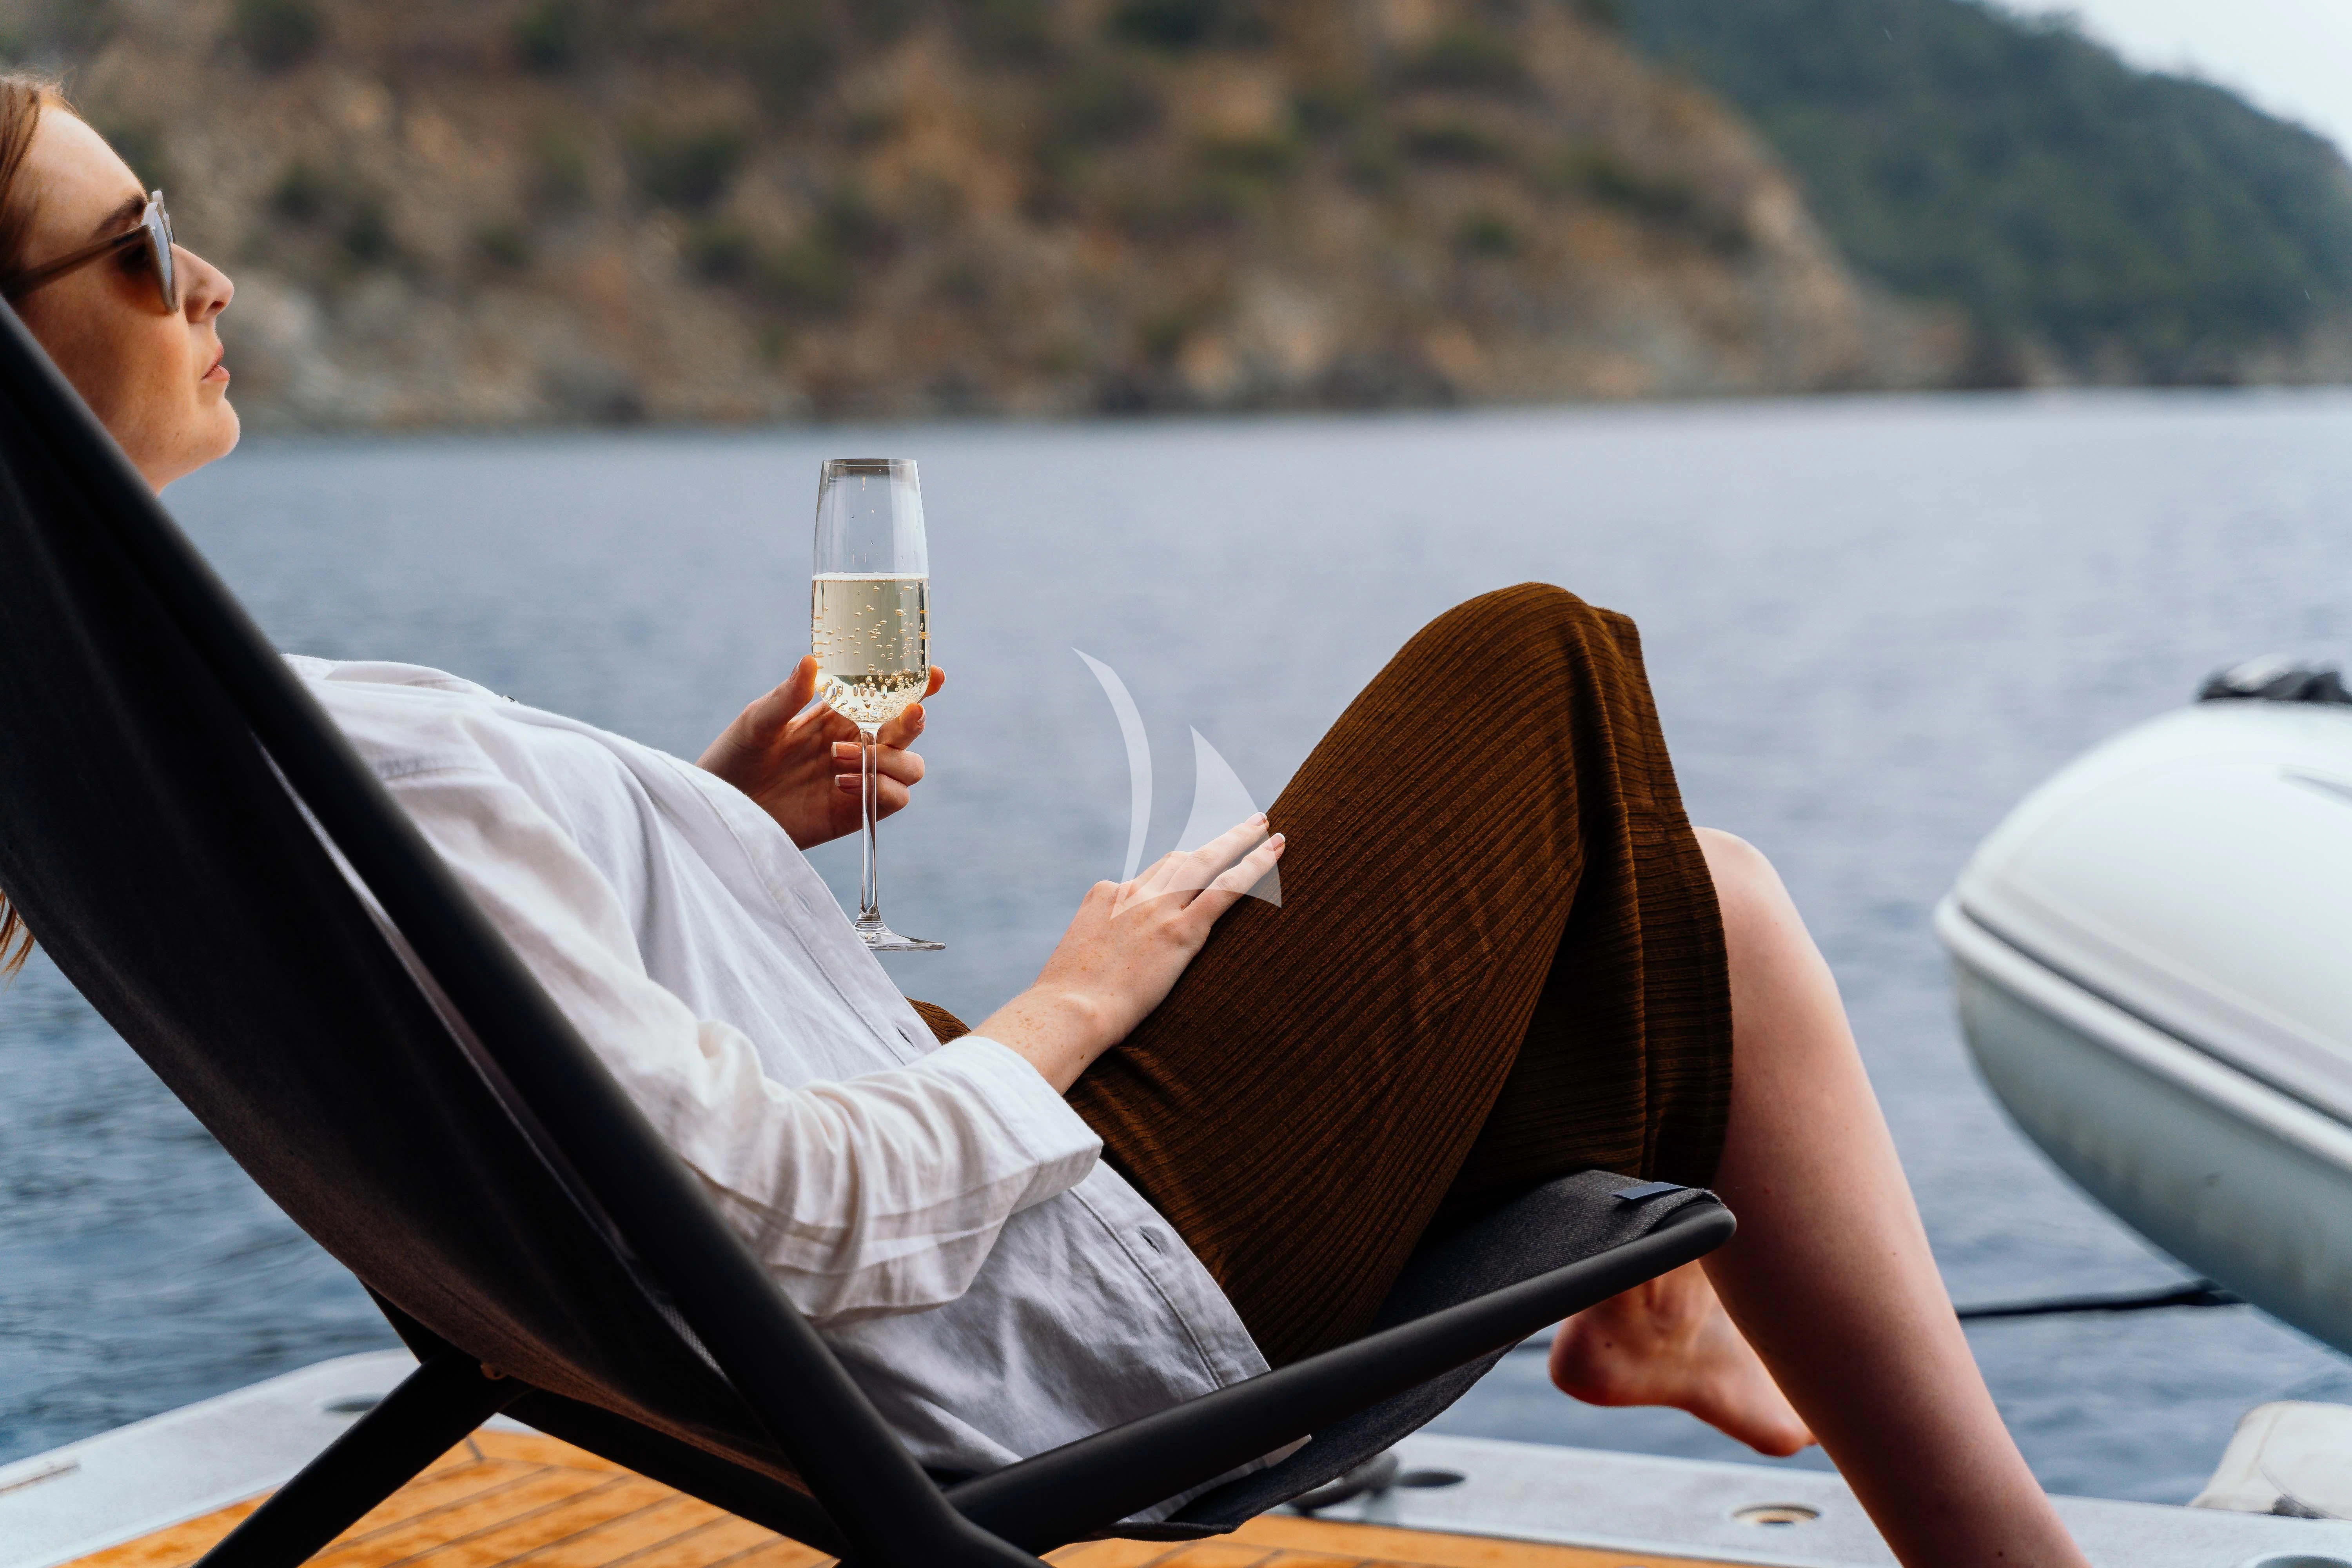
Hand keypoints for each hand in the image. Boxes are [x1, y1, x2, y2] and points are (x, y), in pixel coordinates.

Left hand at [697, 656, 945, 849]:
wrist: (719, 808)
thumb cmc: (733, 759)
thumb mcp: (756, 722)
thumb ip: (786, 698)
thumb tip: (811, 662)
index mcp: (836, 715)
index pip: (886, 696)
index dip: (915, 685)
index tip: (933, 675)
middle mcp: (855, 745)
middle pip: (908, 732)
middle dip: (913, 722)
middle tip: (905, 714)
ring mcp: (858, 780)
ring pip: (911, 767)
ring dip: (890, 759)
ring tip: (840, 757)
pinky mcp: (853, 813)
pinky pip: (894, 800)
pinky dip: (879, 788)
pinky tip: (840, 783)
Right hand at [973, 815, 1285, 1091]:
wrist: (1068, 1011)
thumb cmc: (1068, 1004)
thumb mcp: (1078, 962)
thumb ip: (1101, 948)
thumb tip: (1111, 964)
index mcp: (1104, 896)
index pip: (1148, 877)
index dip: (1176, 875)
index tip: (1197, 869)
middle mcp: (1133, 893)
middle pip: (1183, 859)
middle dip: (1218, 842)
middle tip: (1248, 826)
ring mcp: (1157, 908)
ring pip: (1208, 862)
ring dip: (1240, 842)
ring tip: (1268, 831)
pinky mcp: (1180, 930)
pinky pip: (1225, 889)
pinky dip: (1253, 867)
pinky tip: (1274, 853)